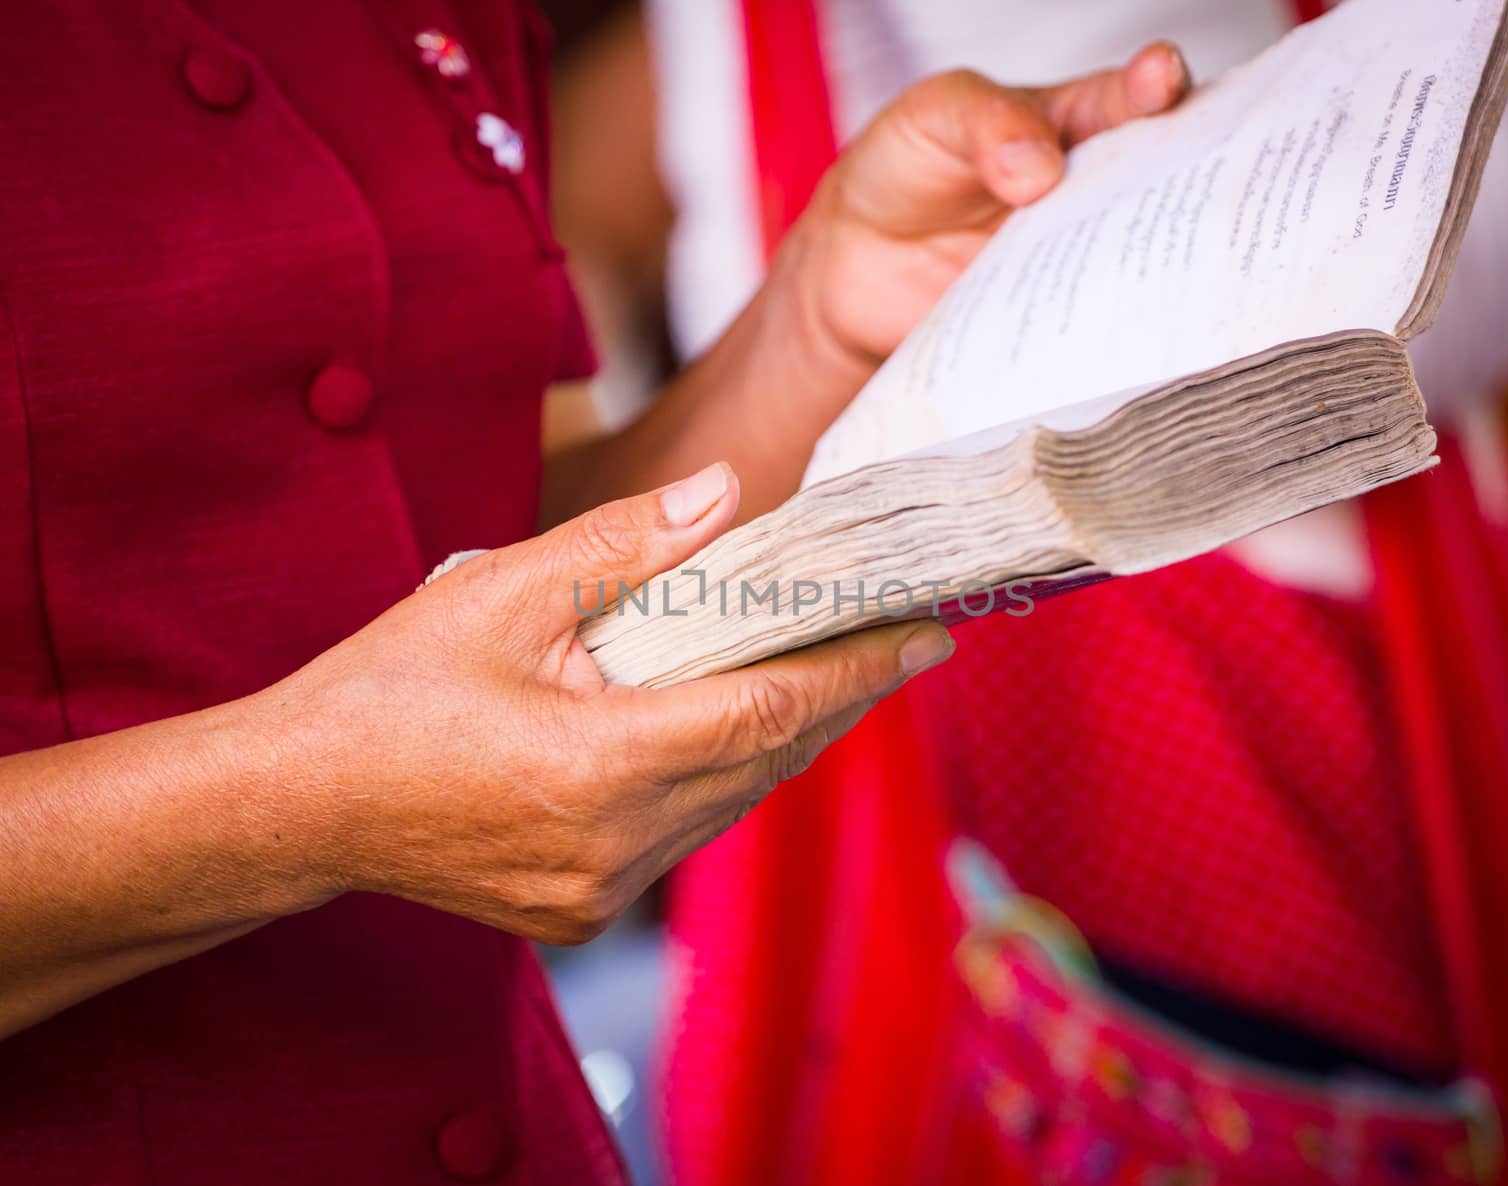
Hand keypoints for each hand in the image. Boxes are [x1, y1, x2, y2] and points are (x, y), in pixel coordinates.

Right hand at [270, 463, 953, 943]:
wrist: (298, 804)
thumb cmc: (387, 691)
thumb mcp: (499, 591)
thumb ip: (623, 546)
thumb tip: (726, 496)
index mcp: (599, 766)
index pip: (771, 712)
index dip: (857, 669)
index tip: (928, 633)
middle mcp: (614, 846)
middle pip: (768, 761)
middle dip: (834, 697)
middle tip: (890, 635)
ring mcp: (599, 892)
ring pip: (734, 803)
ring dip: (780, 738)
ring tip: (819, 668)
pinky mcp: (583, 912)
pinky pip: (688, 834)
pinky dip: (720, 778)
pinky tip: (724, 727)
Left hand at [794, 44, 1189, 370]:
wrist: (857, 265)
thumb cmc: (906, 166)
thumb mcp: (935, 116)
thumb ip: (987, 123)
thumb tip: (1039, 168)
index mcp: (1077, 120)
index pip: (1130, 97)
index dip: (1155, 85)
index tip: (1161, 80)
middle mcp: (1096, 189)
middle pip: (1163, 182)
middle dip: (1192, 179)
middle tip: (1201, 183)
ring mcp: (1082, 257)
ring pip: (1139, 259)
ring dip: (1157, 265)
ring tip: (1169, 268)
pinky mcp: (1060, 318)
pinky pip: (1093, 322)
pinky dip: (1106, 327)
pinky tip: (1116, 333)